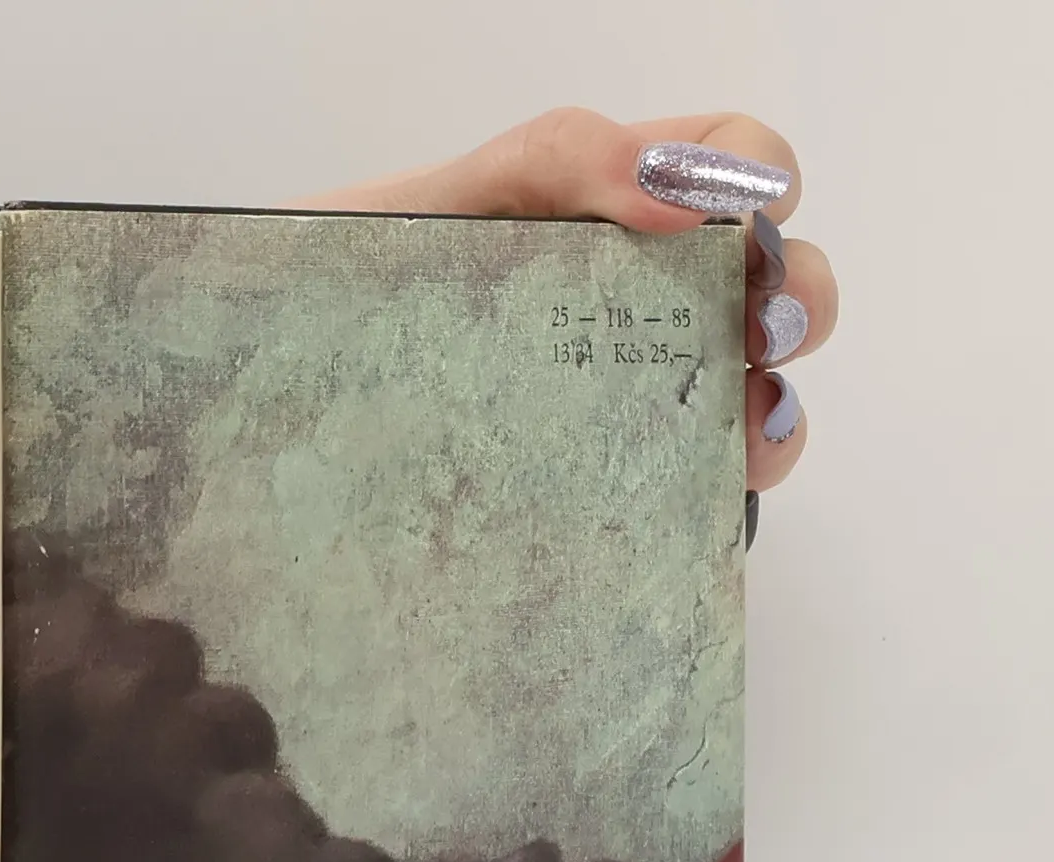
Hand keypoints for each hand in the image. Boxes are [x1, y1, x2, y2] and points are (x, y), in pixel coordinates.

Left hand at [294, 108, 835, 500]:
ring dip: (773, 413)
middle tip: (755, 330)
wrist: (259, 415)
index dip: (761, 180)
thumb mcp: (434, 208)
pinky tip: (693, 498)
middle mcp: (639, 310)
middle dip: (794, 300)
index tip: (734, 222)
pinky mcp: (604, 500)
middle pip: (775, 288)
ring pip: (757, 404)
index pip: (731, 164)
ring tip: (741, 430)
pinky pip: (691, 505)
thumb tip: (671, 188)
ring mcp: (628, 410)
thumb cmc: (339, 299)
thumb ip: (550, 164)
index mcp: (609, 213)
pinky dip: (719, 502)